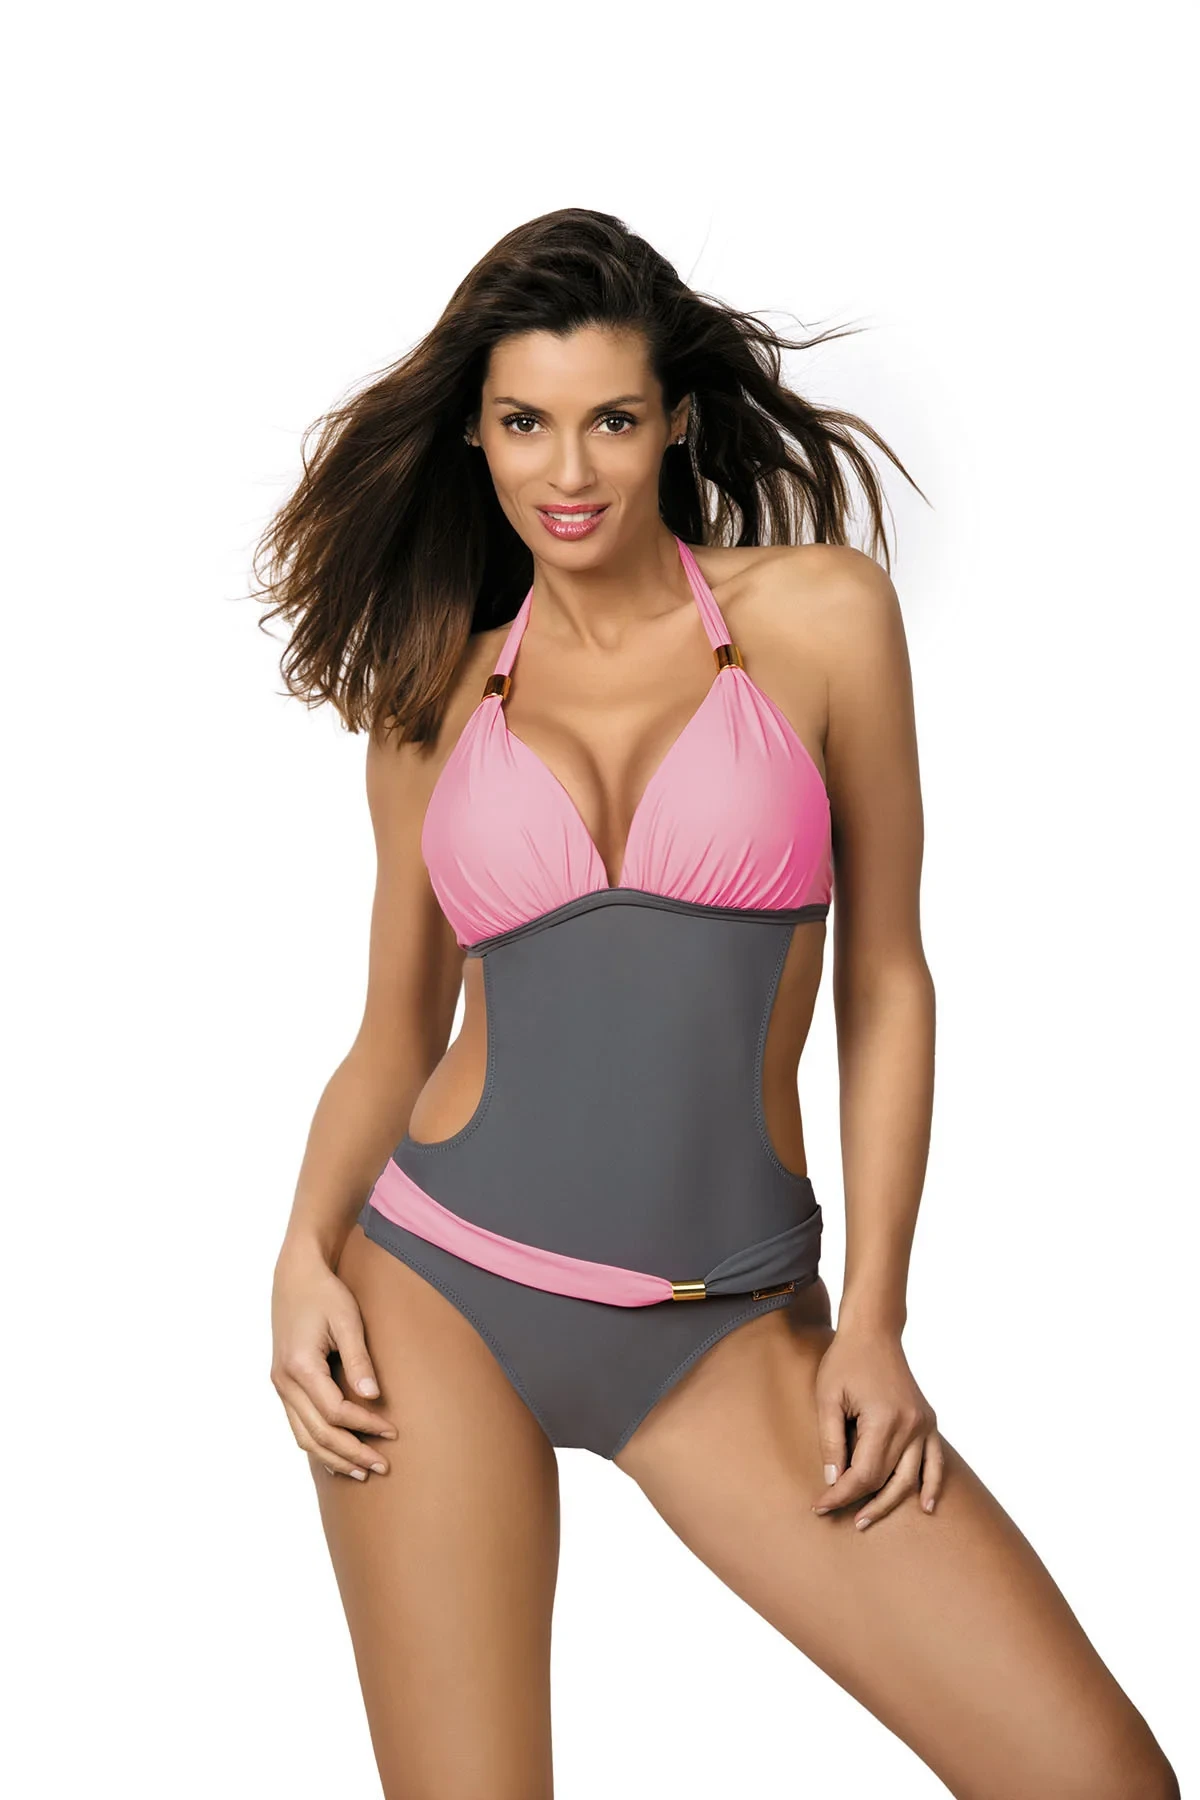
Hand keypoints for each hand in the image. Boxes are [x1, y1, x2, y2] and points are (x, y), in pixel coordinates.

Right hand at [271, 1240, 396, 1479]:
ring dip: (332, 1457)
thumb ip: (359, 1359)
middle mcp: (284, 1381)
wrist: (296, 1275)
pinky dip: (316, 1444)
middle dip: (351, 1454)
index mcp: (300, 1366)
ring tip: (360, 1473)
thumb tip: (372, 1396)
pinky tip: (334, 1455)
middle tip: (381, 1468)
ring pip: (303, 1436)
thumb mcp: (347, 1320)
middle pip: (318, 1434)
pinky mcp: (283, 1383)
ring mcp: (280, 1385)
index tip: (393, 1431)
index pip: (336, 1412)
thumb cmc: (325, 1293)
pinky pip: (297, 1424)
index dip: (365, 1426)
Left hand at [810, 1324, 943, 1526]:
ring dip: (891, 1502)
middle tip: (840, 1518)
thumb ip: (831, 1442)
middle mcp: (911, 1425)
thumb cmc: (845, 1361)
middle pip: (887, 1479)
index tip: (820, 1504)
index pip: (864, 1474)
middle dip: (861, 1501)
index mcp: (884, 1419)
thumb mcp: (827, 1398)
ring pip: (911, 1478)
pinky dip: (932, 1484)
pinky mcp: (928, 1420)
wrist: (874, 1332)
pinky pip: (936, 1461)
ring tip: (868, 1519)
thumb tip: (834, 1482)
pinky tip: (926, 1506)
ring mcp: (924, 1424)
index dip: (841, 1494)